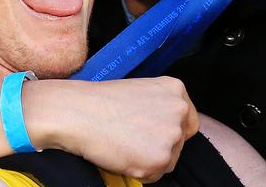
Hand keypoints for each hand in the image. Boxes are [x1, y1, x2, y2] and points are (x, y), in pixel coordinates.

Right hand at [23, 77, 198, 182]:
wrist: (77, 112)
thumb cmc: (100, 102)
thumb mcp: (141, 92)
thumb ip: (160, 107)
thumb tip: (166, 129)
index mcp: (175, 89)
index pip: (188, 120)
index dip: (170, 131)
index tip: (154, 134)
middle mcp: (179, 110)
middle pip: (180, 142)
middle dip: (159, 146)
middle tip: (131, 138)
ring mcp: (172, 135)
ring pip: (169, 160)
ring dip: (149, 159)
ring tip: (124, 143)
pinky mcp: (160, 158)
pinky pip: (154, 175)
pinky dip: (138, 172)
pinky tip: (122, 154)